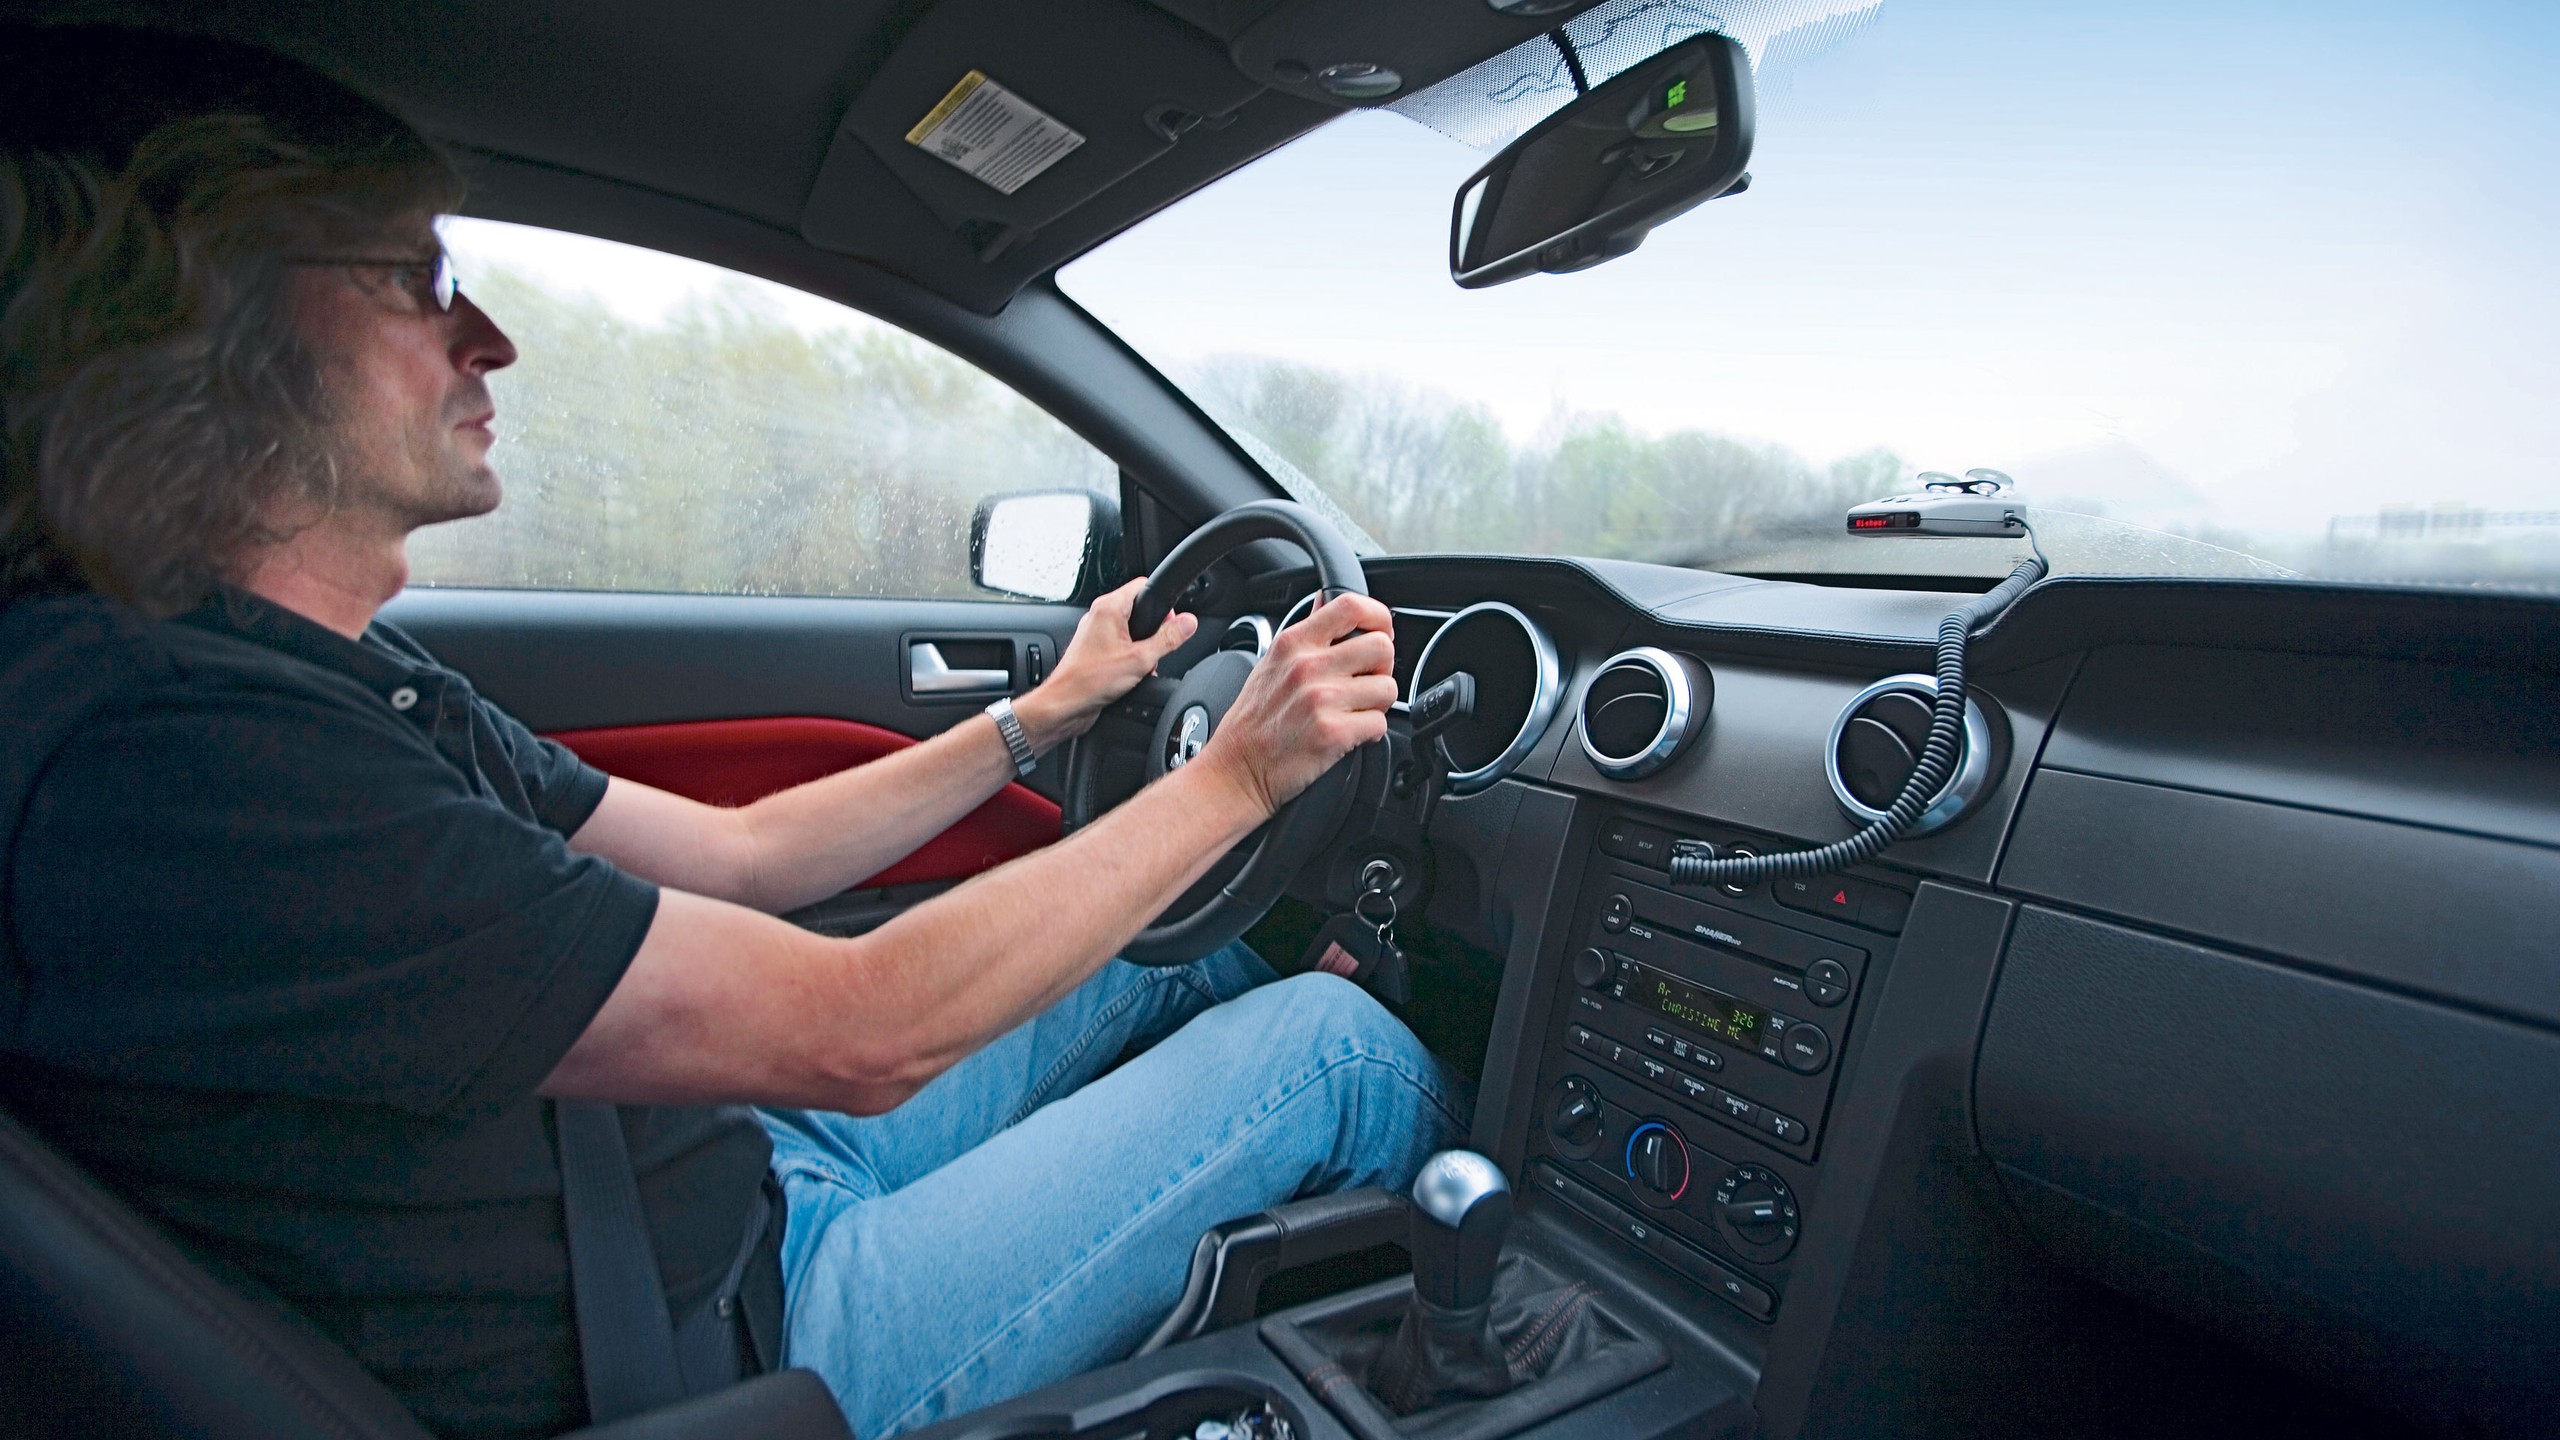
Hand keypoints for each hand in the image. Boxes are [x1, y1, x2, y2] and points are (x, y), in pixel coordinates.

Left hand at [1014, 577, 1197, 750]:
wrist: (1065, 705)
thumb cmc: (1089, 681)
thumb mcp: (1140, 659)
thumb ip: (1168, 639)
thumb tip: (1188, 623)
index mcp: (1109, 608)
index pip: (1143, 585)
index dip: (1163, 604)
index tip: (1171, 623)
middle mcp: (1100, 616)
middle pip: (1140, 609)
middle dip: (1153, 631)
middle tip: (1154, 650)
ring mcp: (1096, 633)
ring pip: (1132, 630)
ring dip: (1143, 648)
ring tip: (1140, 666)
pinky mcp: (1095, 650)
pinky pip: (1121, 645)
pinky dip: (1131, 657)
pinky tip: (1131, 675)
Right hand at [1191, 593, 1396, 820]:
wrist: (1236, 770)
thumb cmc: (1253, 721)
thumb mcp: (1271, 662)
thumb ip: (1305, 631)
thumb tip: (1324, 598)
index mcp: (1293, 643)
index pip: (1350, 605)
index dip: (1378, 616)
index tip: (1381, 632)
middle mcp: (1307, 667)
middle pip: (1382, 647)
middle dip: (1382, 668)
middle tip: (1366, 683)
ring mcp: (1320, 700)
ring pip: (1388, 688)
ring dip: (1378, 704)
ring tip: (1355, 711)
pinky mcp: (1332, 733)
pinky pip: (1379, 723)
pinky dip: (1371, 732)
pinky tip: (1351, 734)